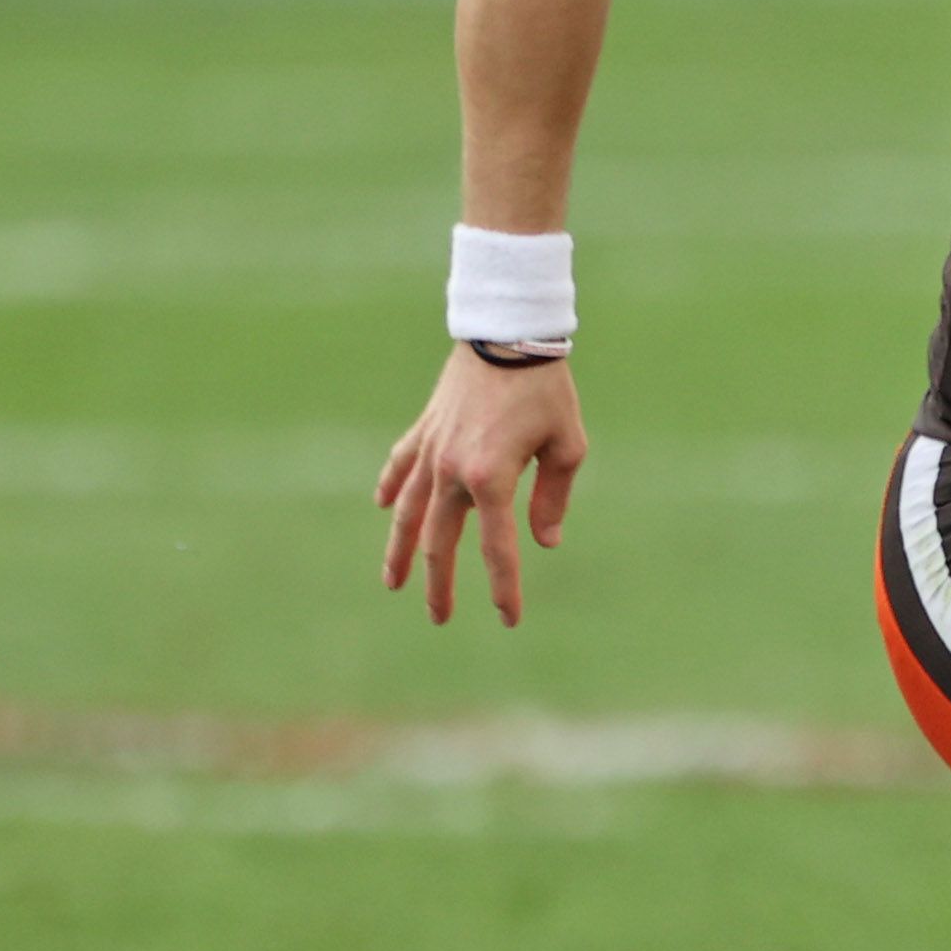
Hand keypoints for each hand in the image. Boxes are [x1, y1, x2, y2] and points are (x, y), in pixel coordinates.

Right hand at [378, 349, 587, 625]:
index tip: (509, 618)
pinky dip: (390, 489)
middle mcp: (451, 470)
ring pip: (407, 513)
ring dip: (399, 551)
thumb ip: (552, 498)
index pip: (497, 548)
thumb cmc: (546, 389)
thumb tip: (545, 542)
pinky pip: (400, 467)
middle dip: (440, 584)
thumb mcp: (567, 445)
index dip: (503, 587)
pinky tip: (383, 508)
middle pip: (440, 542)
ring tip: (392, 584)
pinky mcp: (425, 429)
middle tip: (441, 618)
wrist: (508, 333)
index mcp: (491, 477)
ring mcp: (432, 450)